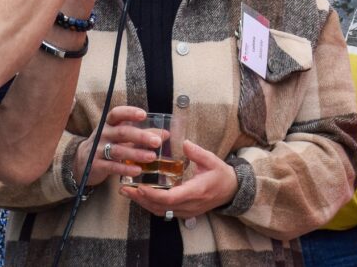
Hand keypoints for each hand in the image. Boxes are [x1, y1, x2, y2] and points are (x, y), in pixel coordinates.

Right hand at [72, 106, 160, 187]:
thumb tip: (166, 134)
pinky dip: (126, 168)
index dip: (129, 113)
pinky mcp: (97, 165)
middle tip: (157, 142)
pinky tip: (138, 170)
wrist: (82, 161)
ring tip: (151, 157)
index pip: (117, 113)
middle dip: (140, 136)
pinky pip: (112, 166)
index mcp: (109, 124)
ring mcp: (98, 150)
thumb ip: (143, 134)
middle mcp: (103, 134)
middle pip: (122, 132)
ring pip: (118, 150)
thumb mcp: (122, 137)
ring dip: (136, 153)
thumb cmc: (108, 145)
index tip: (143, 115)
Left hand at [118, 140, 237, 219]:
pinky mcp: (185, 212)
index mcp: (196, 191)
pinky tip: (141, 196)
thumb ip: (197, 152)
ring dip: (143, 203)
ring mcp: (187, 211)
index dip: (153, 195)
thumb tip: (184, 143)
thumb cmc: (221, 175)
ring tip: (128, 192)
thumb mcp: (212, 160)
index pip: (171, 198)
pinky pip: (165, 212)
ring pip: (161, 212)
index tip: (140, 187)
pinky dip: (151, 205)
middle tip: (124, 189)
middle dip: (141, 199)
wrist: (232, 191)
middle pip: (161, 207)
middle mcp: (190, 205)